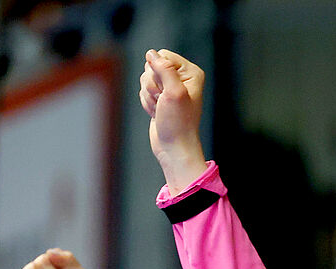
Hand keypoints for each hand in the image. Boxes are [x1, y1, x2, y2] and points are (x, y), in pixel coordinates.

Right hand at [139, 49, 207, 191]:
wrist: (174, 147)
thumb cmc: (178, 123)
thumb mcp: (174, 92)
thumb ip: (164, 69)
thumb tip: (151, 53)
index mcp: (191, 72)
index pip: (162, 55)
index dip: (158, 72)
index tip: (167, 92)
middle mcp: (181, 78)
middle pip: (152, 66)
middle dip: (152, 86)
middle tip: (164, 102)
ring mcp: (170, 88)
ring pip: (145, 79)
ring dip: (149, 96)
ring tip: (161, 109)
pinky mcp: (161, 98)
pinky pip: (144, 91)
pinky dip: (147, 103)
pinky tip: (157, 113)